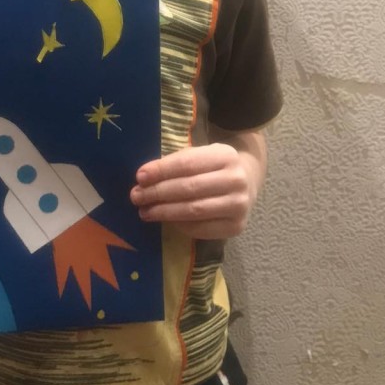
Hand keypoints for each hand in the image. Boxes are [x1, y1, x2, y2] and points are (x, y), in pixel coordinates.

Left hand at [130, 136, 263, 239]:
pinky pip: (201, 229)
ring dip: (164, 212)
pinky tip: (165, 220)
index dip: (161, 171)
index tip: (139, 177)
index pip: (187, 164)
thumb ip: (175, 164)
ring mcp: (239, 205)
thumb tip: (143, 179)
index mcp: (225, 155)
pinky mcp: (236, 226)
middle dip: (158, 193)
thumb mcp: (200, 156)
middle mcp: (236, 180)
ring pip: (194, 210)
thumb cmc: (214, 167)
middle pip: (189, 188)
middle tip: (136, 196)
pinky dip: (179, 225)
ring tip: (145, 211)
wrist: (248, 180)